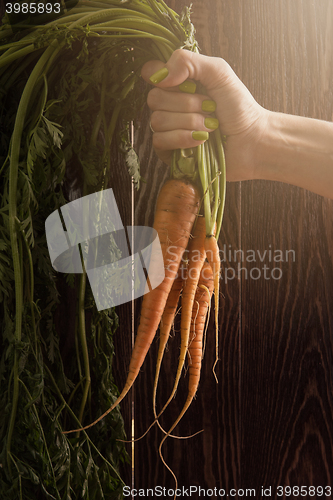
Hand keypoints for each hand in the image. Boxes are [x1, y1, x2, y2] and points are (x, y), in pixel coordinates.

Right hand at [141, 49, 267, 181]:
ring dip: (189, 122)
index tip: (185, 82)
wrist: (251, 140)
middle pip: (154, 98)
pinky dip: (183, 138)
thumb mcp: (218, 72)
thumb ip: (188, 62)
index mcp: (178, 84)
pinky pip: (160, 141)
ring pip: (157, 121)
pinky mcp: (170, 153)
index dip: (160, 75)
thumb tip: (159, 76)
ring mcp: (168, 130)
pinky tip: (201, 140)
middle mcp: (170, 106)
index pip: (150, 72)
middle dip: (186, 103)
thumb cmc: (239, 107)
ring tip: (211, 126)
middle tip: (210, 107)